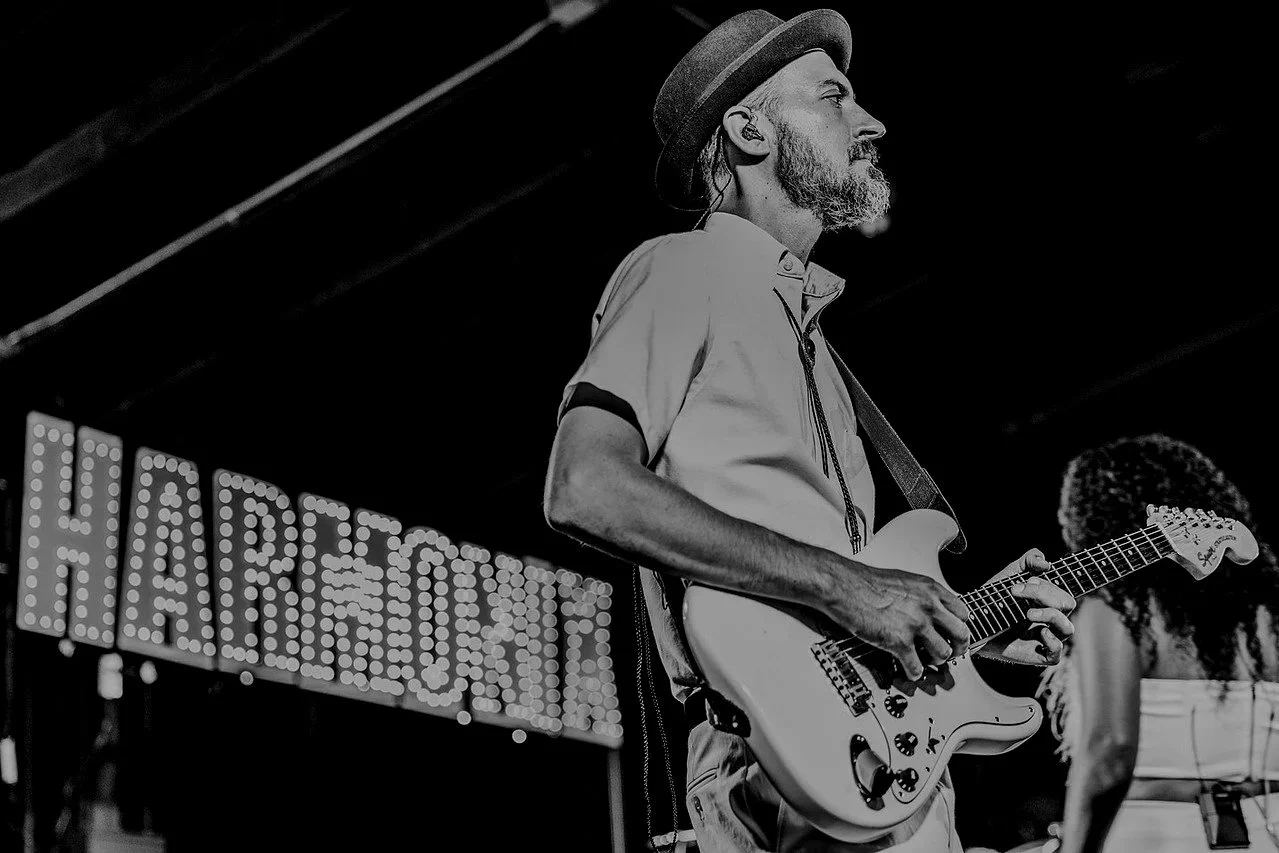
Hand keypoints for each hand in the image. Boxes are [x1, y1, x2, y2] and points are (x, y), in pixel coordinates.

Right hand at [824, 560, 971, 680]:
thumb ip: (921, 595)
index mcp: (930, 590)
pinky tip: (909, 670)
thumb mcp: (904, 581)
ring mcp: (916, 625)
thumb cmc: (865, 581)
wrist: (844, 586)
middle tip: (952, 653)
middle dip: (958, 648)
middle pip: (961, 634)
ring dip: (936, 661)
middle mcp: (928, 607)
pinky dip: (914, 673)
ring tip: (927, 661)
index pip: (962, 612)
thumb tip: (928, 609)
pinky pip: (917, 667)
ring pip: (943, 653)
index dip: (960, 626)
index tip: (957, 633)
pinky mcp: (900, 642)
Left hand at [975, 548, 1075, 665]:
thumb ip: (1029, 559)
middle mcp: (1051, 619)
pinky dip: (1052, 641)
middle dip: (1044, 595)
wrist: (974, 622)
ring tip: (1028, 613)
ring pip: (1068, 627)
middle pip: (1067, 604)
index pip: (1062, 592)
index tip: (1024, 582)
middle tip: (1016, 593)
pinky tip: (1039, 633)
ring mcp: (1047, 638)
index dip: (1046, 585)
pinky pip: (1057, 652)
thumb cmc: (994, 599)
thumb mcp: (1010, 574)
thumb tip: (1046, 563)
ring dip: (1050, 615)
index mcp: (1049, 601)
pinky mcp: (1038, 655)